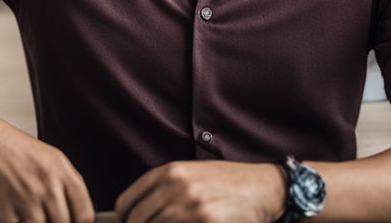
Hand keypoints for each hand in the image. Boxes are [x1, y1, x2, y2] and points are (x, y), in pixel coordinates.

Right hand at [0, 106, 94, 222]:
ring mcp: (26, 197)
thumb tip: (76, 209)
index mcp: (62, 173)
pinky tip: (13, 215)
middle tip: (48, 218)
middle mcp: (47, 186)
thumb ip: (65, 183)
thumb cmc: (15, 148)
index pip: (84, 212)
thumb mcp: (51, 159)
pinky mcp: (4, 205)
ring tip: (28, 215)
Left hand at [114, 160, 286, 222]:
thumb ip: (163, 188)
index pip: (125, 204)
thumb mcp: (192, 174)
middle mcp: (176, 187)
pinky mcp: (206, 222)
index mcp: (169, 172)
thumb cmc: (228, 183)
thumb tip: (132, 213)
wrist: (264, 188)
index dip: (126, 219)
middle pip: (137, 222)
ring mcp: (190, 207)